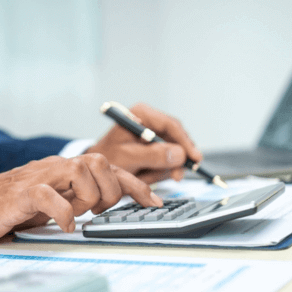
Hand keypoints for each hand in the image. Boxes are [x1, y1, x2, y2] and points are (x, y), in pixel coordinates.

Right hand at [0, 154, 162, 245]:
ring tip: (75, 215)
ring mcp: (39, 177)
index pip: (110, 169)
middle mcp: (56, 167)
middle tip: (95, 211)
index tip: (155, 201)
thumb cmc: (14, 208)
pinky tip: (64, 225)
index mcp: (66, 170)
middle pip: (102, 163)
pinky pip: (50, 196)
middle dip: (110, 191)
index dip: (136, 185)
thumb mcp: (55, 202)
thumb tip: (109, 205)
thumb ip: (79, 198)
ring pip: (82, 171)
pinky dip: (64, 213)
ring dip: (88, 199)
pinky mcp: (21, 193)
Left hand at [86, 103, 201, 183]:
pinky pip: (167, 161)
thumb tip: (180, 154)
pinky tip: (146, 175)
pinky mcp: (155, 147)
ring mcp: (153, 134)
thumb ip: (153, 155)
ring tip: (145, 175)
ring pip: (174, 153)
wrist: (97, 170)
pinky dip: (159, 171)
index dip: (186, 142)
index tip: (194, 158)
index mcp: (142, 114)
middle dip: (175, 160)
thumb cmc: (107, 159)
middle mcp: (150, 121)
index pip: (172, 125)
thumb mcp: (128, 158)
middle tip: (176, 176)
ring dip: (163, 168)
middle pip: (176, 139)